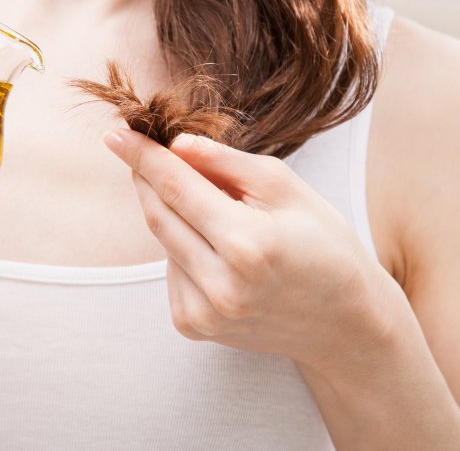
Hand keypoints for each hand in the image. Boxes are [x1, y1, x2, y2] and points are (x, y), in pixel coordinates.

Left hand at [104, 129, 402, 369]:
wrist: (344, 322)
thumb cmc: (325, 244)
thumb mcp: (287, 188)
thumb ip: (227, 163)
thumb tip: (175, 146)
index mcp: (247, 243)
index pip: (176, 187)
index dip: (142, 156)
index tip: (115, 133)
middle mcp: (220, 283)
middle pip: (159, 214)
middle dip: (147, 177)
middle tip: (146, 150)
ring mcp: (204, 312)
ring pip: (163, 241)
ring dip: (175, 214)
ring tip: (222, 215)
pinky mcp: (194, 326)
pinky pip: (171, 270)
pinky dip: (184, 249)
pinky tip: (220, 252)